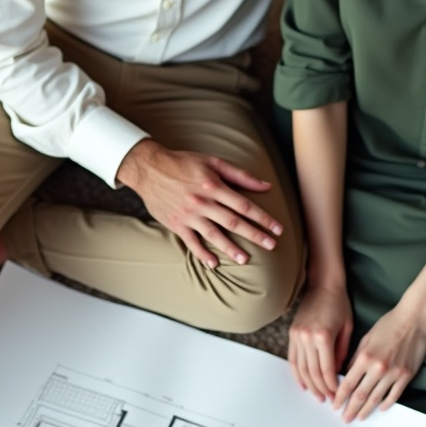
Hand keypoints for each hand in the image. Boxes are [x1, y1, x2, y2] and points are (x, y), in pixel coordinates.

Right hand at [117, 139, 282, 266]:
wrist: (148, 168)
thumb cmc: (183, 163)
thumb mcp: (213, 162)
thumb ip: (240, 175)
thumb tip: (266, 186)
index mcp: (214, 186)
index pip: (244, 205)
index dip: (263, 218)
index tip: (277, 229)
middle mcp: (203, 202)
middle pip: (234, 222)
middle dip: (255, 235)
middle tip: (271, 246)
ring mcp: (189, 215)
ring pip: (214, 235)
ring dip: (231, 249)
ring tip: (245, 260)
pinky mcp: (176, 224)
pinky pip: (191, 243)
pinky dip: (202, 254)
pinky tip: (214, 264)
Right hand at [288, 284, 353, 401]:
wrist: (323, 285)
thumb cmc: (339, 304)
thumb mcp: (347, 329)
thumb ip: (342, 353)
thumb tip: (338, 374)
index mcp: (323, 336)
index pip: (326, 369)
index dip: (331, 385)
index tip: (337, 395)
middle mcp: (307, 338)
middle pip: (312, 372)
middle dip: (320, 388)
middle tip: (327, 399)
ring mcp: (297, 336)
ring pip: (301, 368)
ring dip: (309, 384)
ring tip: (316, 395)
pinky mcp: (292, 334)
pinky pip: (293, 359)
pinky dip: (297, 373)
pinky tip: (302, 384)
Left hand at [333, 302, 425, 421]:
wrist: (414, 318)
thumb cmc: (389, 324)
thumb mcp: (366, 338)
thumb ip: (355, 358)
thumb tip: (346, 374)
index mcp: (365, 357)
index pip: (348, 383)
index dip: (340, 397)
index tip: (335, 405)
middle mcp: (378, 368)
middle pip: (360, 395)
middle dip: (350, 409)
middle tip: (345, 418)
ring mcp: (394, 373)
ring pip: (376, 398)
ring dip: (366, 410)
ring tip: (360, 417)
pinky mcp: (407, 375)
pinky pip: (394, 394)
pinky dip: (386, 403)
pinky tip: (380, 408)